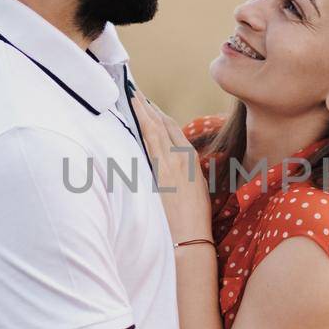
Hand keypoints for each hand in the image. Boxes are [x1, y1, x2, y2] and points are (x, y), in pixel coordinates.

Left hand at [131, 91, 211, 243]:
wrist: (191, 236)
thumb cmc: (194, 218)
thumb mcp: (195, 189)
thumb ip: (183, 172)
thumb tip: (171, 165)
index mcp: (191, 160)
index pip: (173, 130)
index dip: (160, 115)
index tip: (150, 104)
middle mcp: (181, 158)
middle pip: (162, 125)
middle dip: (149, 108)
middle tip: (135, 92)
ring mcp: (170, 164)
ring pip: (155, 130)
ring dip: (144, 112)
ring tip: (132, 98)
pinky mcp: (160, 172)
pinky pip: (150, 144)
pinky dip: (143, 128)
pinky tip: (136, 119)